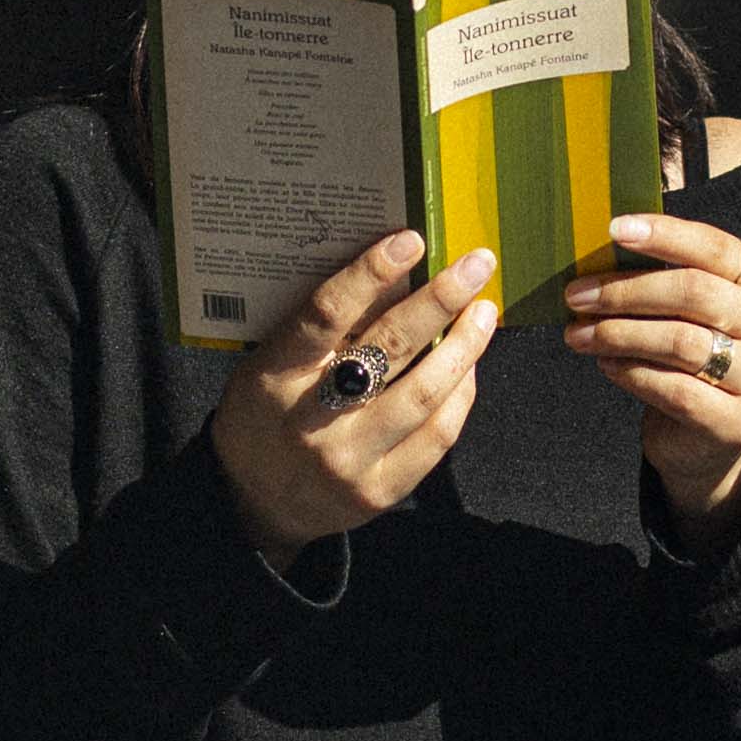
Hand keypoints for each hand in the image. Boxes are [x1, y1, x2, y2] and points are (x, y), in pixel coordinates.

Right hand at [212, 234, 498, 566]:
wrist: (256, 501)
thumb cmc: (266, 415)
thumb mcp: (268, 365)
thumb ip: (320, 330)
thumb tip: (392, 272)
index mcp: (274, 377)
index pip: (326, 314)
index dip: (371, 273)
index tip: (411, 240)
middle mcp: (311, 421)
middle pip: (389, 349)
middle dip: (439, 300)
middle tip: (475, 265)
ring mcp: (348, 461)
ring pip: (424, 395)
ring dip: (464, 347)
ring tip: (484, 313)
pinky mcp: (379, 491)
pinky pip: (436, 437)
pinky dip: (460, 394)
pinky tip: (470, 366)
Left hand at [562, 211, 740, 556]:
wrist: (704, 437)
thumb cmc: (686, 357)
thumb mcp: (684, 310)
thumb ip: (663, 278)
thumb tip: (601, 249)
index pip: (717, 249)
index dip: (666, 236)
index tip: (615, 229)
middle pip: (696, 293)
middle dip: (626, 291)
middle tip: (577, 295)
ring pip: (682, 342)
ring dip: (619, 334)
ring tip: (578, 334)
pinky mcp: (738, 423)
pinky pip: (676, 391)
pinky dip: (632, 373)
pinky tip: (604, 363)